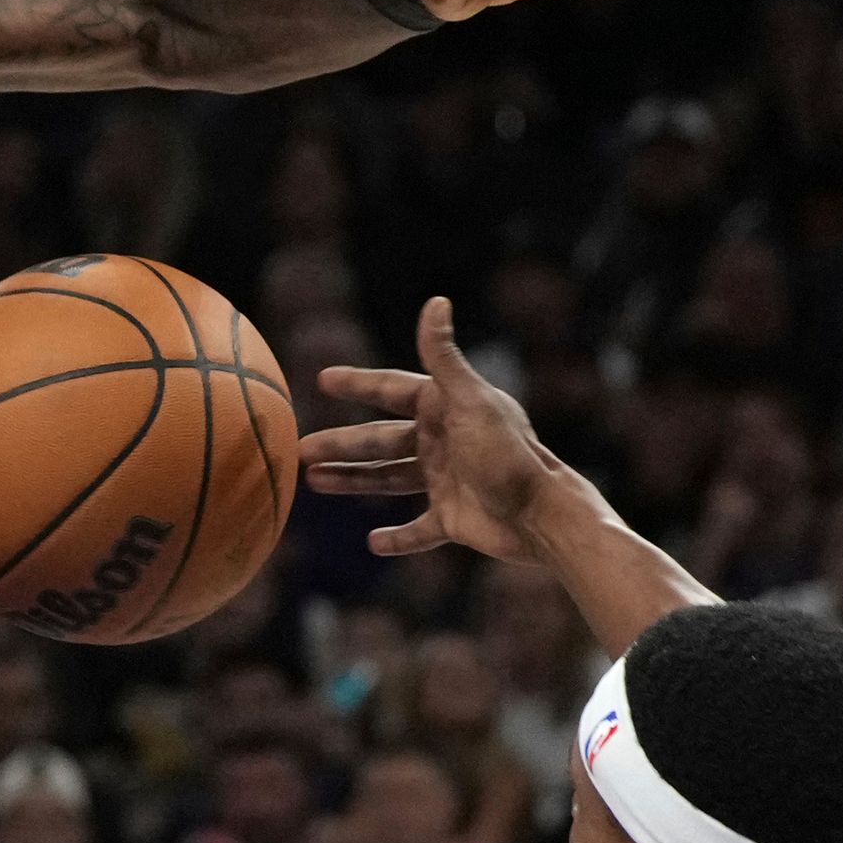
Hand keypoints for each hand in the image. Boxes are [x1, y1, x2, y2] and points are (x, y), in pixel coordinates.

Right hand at [301, 296, 568, 561]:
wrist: (540, 515)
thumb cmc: (507, 454)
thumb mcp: (470, 402)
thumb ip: (444, 356)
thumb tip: (436, 301)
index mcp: (446, 409)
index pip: (392, 390)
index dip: (358, 384)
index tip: (323, 378)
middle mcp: (444, 442)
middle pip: (382, 440)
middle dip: (342, 444)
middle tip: (301, 449)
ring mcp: (446, 482)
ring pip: (389, 480)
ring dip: (354, 480)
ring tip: (315, 482)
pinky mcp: (453, 520)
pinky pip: (418, 530)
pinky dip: (397, 538)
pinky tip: (374, 541)